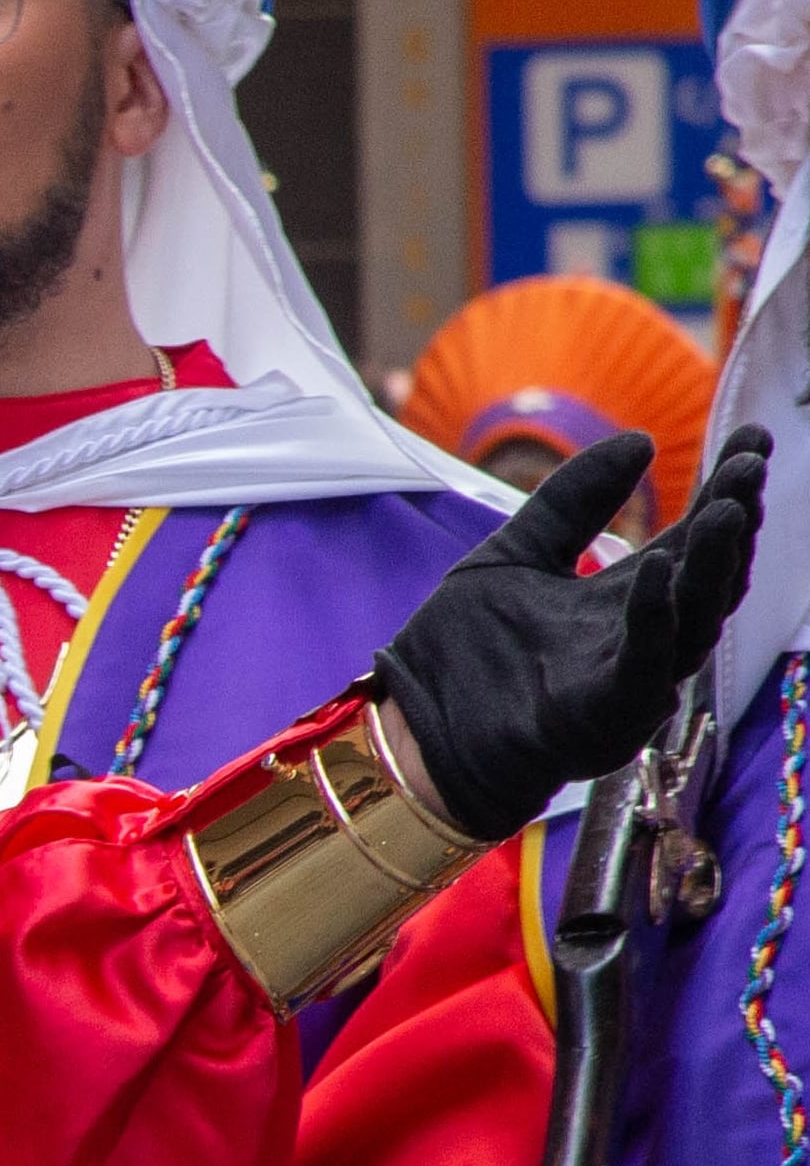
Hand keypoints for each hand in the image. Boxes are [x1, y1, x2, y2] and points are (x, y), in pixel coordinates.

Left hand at [372, 429, 766, 841]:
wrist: (411, 730)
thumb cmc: (466, 651)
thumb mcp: (516, 554)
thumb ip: (573, 502)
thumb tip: (641, 439)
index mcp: (629, 598)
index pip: (695, 538)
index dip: (727, 489)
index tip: (753, 436)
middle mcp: (644, 637)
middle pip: (710, 576)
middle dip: (735, 520)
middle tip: (750, 462)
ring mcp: (630, 680)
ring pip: (695, 621)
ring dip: (714, 565)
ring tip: (728, 508)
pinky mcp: (602, 716)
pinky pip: (643, 666)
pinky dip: (653, 618)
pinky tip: (655, 569)